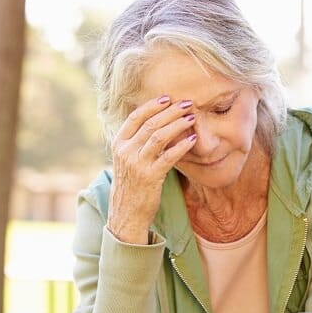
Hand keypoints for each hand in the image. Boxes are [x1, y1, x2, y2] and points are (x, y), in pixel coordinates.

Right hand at [107, 95, 197, 243]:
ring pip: (159, 136)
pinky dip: (182, 146)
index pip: (134, 117)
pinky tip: (193, 140)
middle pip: (150, 123)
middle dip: (170, 111)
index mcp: (118, 144)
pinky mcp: (150, 177)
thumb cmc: (132, 185)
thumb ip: (137, 143)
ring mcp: (137, 164)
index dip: (151, 105)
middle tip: (187, 103)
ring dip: (178, 124)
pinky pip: (168, 156)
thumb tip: (157, 124)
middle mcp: (125, 151)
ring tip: (193, 117)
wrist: (126, 214)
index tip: (167, 98)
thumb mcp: (127, 161)